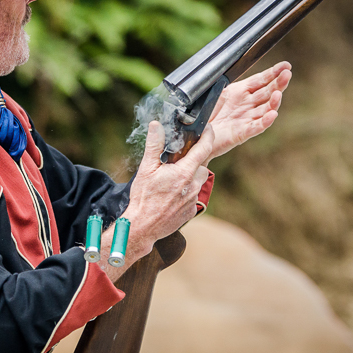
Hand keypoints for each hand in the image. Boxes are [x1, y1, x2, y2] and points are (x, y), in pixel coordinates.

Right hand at [101, 121, 213, 280]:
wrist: (143, 226)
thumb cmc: (144, 197)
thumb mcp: (147, 168)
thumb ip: (154, 145)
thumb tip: (156, 125)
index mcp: (185, 172)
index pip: (204, 148)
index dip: (208, 135)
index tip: (206, 128)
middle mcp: (194, 185)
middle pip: (201, 165)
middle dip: (192, 160)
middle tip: (176, 161)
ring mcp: (194, 199)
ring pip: (198, 180)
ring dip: (189, 176)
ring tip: (171, 179)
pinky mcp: (192, 211)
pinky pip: (193, 195)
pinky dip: (186, 191)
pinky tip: (171, 194)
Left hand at [206, 61, 291, 162]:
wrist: (195, 134)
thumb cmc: (205, 113)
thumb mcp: (216, 92)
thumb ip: (224, 80)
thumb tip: (229, 63)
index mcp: (241, 92)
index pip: (261, 80)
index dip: (273, 72)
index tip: (286, 66)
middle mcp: (247, 105)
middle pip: (267, 92)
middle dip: (278, 83)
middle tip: (287, 74)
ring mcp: (246, 119)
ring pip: (265, 110)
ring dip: (273, 102)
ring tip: (278, 94)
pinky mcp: (241, 133)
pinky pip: (256, 127)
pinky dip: (264, 122)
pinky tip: (272, 114)